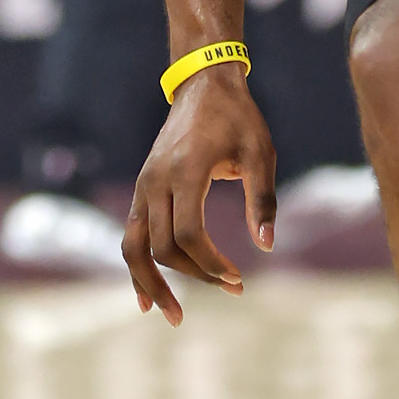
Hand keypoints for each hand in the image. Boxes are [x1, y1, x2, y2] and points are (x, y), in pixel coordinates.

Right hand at [122, 66, 276, 325]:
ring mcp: (143, 186)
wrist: (204, 84)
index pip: (190, 234)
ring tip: (171, 314)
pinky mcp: (141, 189)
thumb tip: (268, 246)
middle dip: (194, 277)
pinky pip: (130, 235)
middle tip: (231, 289)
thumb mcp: (261, 152)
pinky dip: (136, 266)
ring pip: (134, 247)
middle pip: (162, 248)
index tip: (239, 276)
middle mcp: (155, 181)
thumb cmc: (238, 117)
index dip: (212, 263)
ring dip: (151, 284)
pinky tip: (146, 296)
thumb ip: (263, 199)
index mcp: (185, 171)